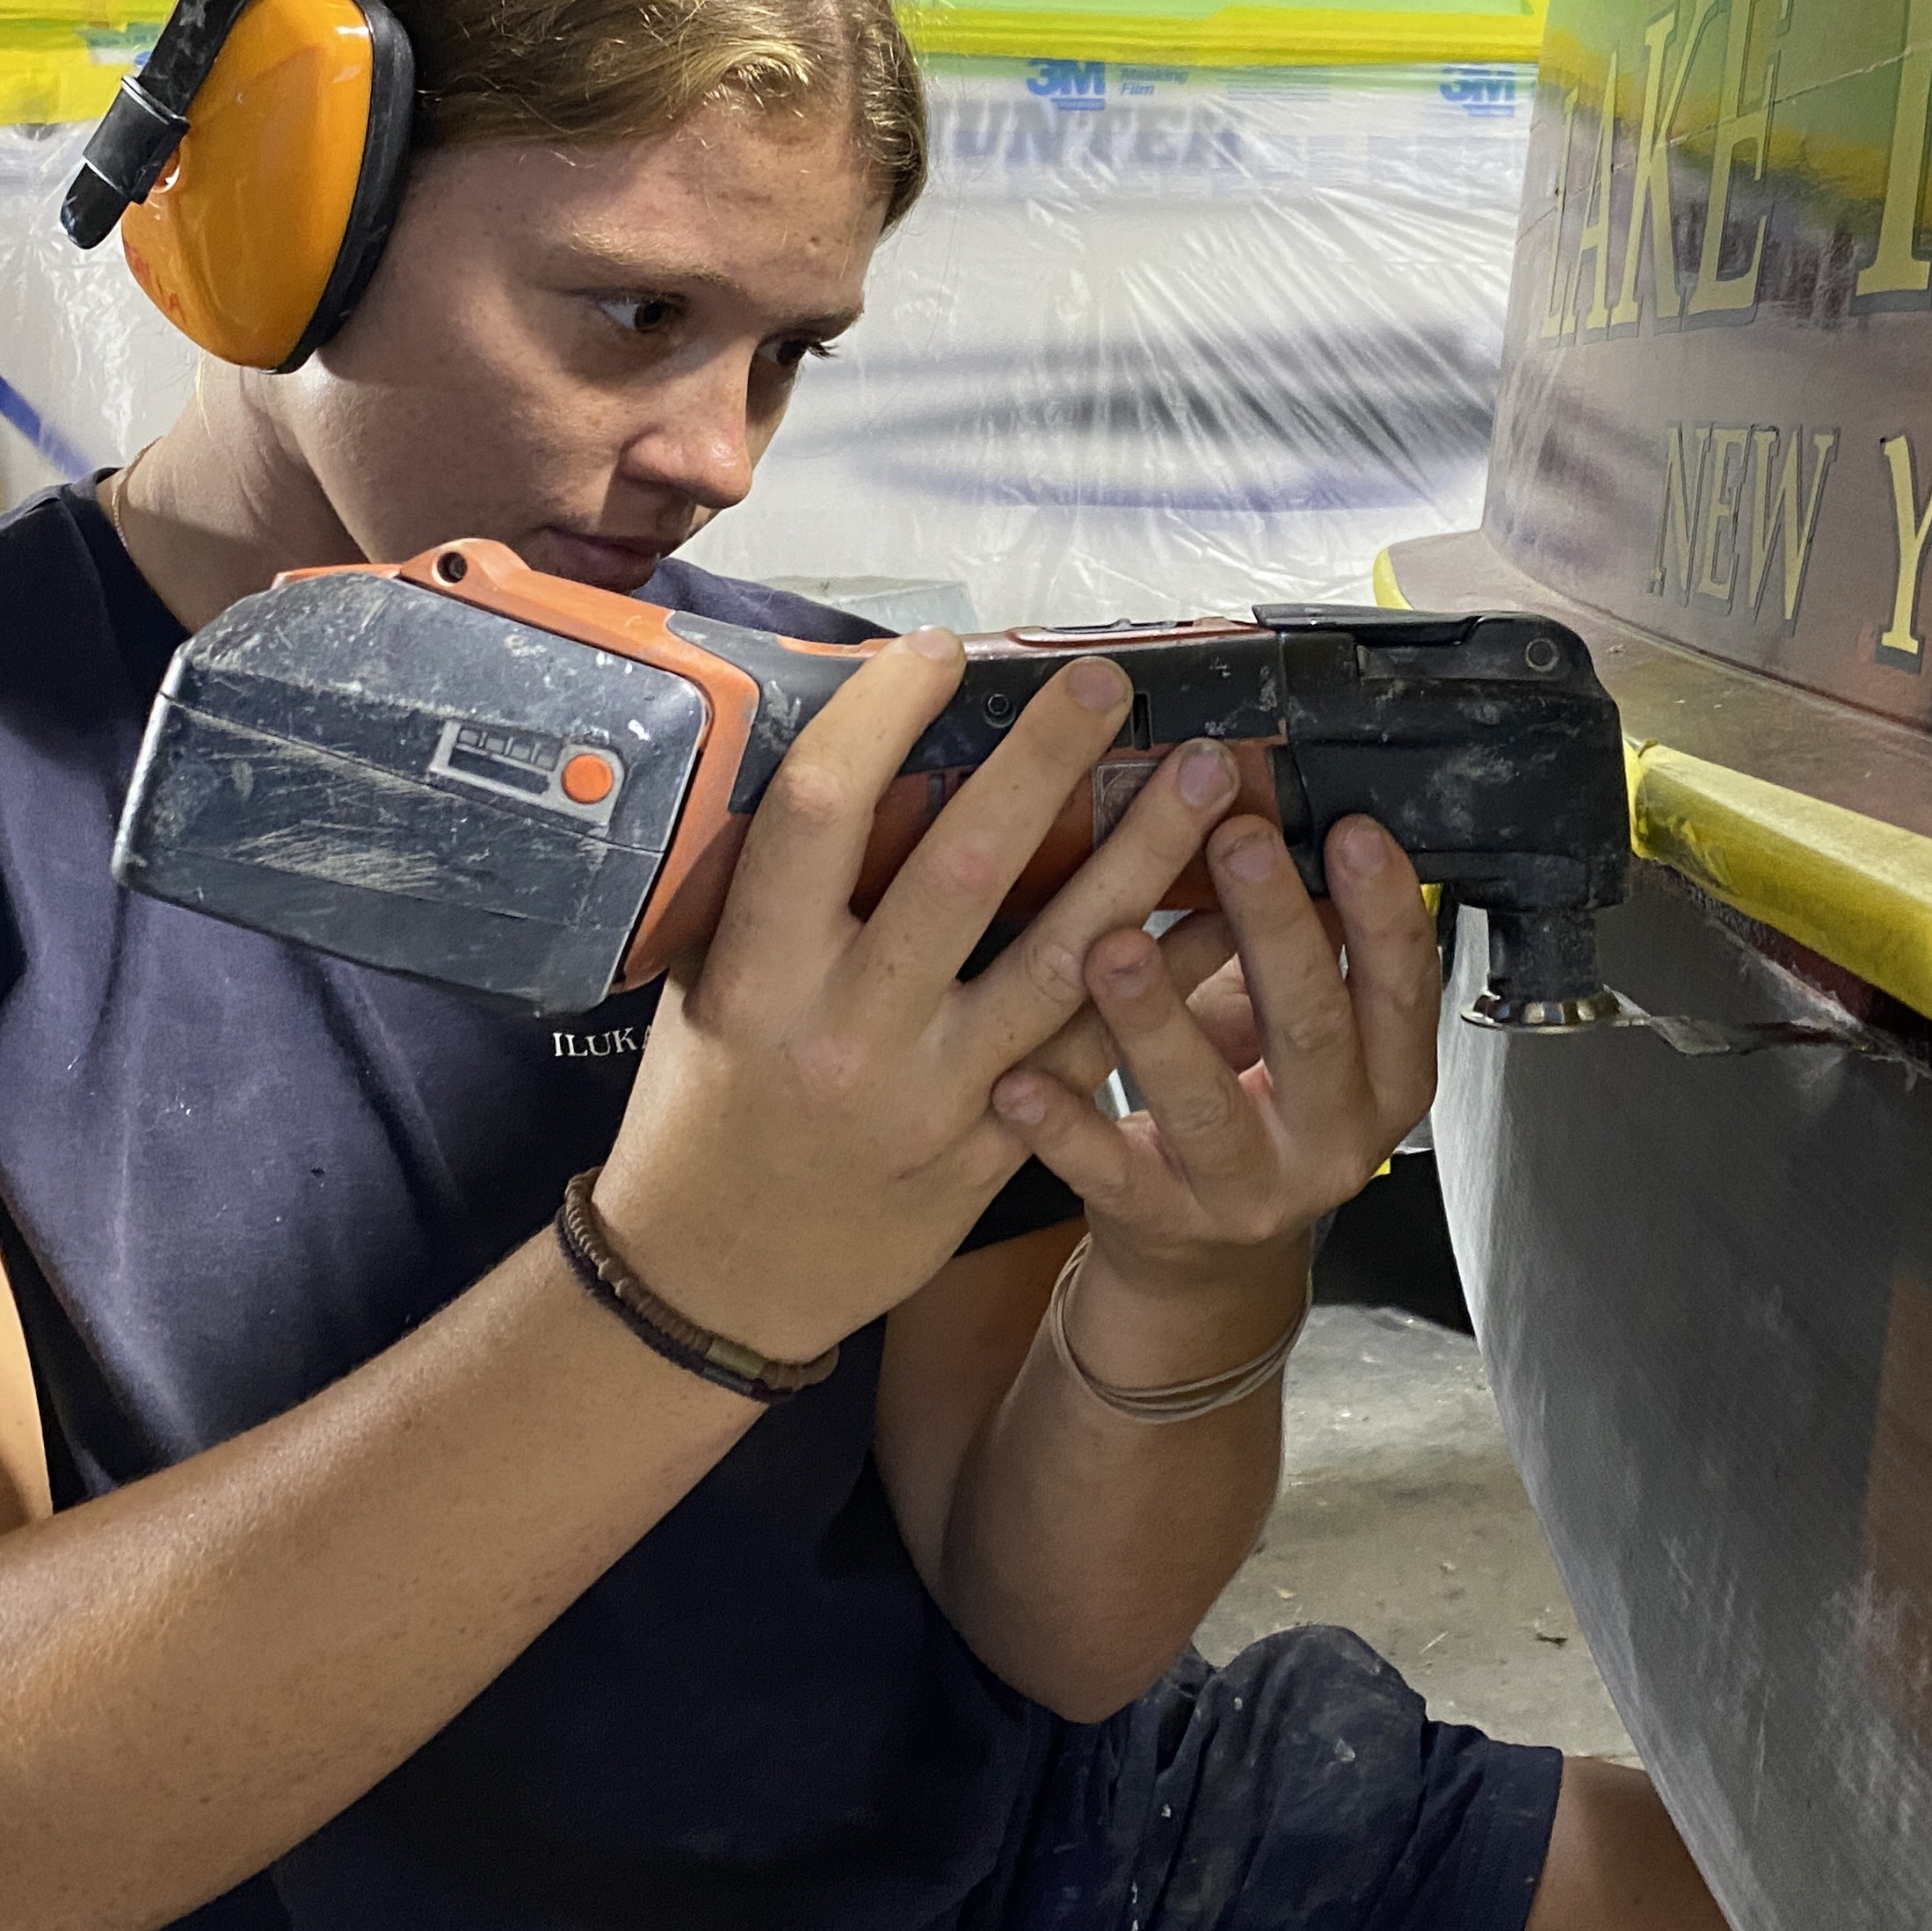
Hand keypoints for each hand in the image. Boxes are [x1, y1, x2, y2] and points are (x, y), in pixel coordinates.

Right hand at [589, 639, 1253, 1364]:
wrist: (716, 1279)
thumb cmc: (705, 1104)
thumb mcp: (711, 984)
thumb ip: (777, 890)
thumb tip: (864, 755)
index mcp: (758, 972)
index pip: (820, 813)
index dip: (884, 720)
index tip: (942, 651)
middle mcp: (847, 1027)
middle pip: (963, 869)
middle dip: (1044, 764)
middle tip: (1111, 683)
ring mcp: (933, 1094)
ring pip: (1059, 958)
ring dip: (1143, 859)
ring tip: (1210, 777)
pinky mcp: (995, 1149)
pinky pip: (1096, 1048)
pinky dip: (1166, 976)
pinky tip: (1225, 913)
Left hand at [990, 813, 1438, 1321]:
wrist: (1205, 1254)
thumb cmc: (1248, 1091)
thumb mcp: (1290, 1020)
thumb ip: (1295, 937)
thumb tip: (1261, 794)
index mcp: (1387, 1078)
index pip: (1402, 985)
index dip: (1383, 908)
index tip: (1350, 827)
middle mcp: (1336, 1140)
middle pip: (1312, 1028)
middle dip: (1272, 927)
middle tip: (1233, 839)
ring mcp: (1250, 1190)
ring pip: (1206, 1102)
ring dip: (1157, 1018)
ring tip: (1111, 947)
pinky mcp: (1163, 1222)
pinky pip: (1110, 1173)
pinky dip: (1064, 1128)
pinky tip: (1018, 1083)